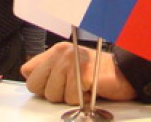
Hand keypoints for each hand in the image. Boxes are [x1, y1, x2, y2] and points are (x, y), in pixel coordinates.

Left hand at [22, 42, 136, 104]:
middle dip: (52, 92)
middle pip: (36, 85)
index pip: (28, 72)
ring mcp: (73, 62)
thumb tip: (26, 72)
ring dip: (68, 97)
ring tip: (82, 87)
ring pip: (52, 94)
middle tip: (70, 87)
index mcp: (57, 51)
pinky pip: (71, 98)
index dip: (40, 84)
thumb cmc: (97, 73)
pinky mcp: (84, 75)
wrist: (124, 74)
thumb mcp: (68, 66)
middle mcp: (63, 53)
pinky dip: (81, 100)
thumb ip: (47, 68)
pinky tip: (90, 90)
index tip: (55, 84)